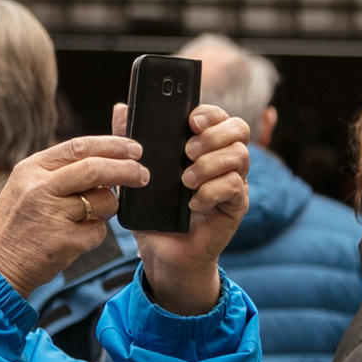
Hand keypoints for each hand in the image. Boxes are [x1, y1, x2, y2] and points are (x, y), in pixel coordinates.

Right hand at [0, 132, 149, 298]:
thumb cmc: (13, 226)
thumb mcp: (24, 187)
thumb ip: (58, 172)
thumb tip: (104, 160)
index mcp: (31, 169)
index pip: (79, 147)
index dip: (112, 145)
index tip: (134, 149)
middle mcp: (40, 188)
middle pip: (96, 169)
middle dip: (127, 170)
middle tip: (143, 175)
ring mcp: (52, 215)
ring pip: (104, 200)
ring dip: (109, 207)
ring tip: (90, 215)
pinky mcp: (64, 241)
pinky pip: (99, 230)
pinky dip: (96, 233)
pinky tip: (76, 238)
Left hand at [111, 101, 251, 315]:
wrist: (162, 253)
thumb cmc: (153, 211)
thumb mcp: (136, 173)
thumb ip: (130, 140)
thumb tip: (120, 109)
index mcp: (203, 146)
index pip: (218, 116)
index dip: (209, 113)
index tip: (190, 121)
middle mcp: (223, 160)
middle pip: (239, 129)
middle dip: (214, 134)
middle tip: (188, 151)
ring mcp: (233, 182)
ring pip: (241, 156)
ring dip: (210, 164)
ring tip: (186, 181)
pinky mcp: (235, 206)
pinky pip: (235, 187)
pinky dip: (212, 191)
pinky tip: (193, 203)